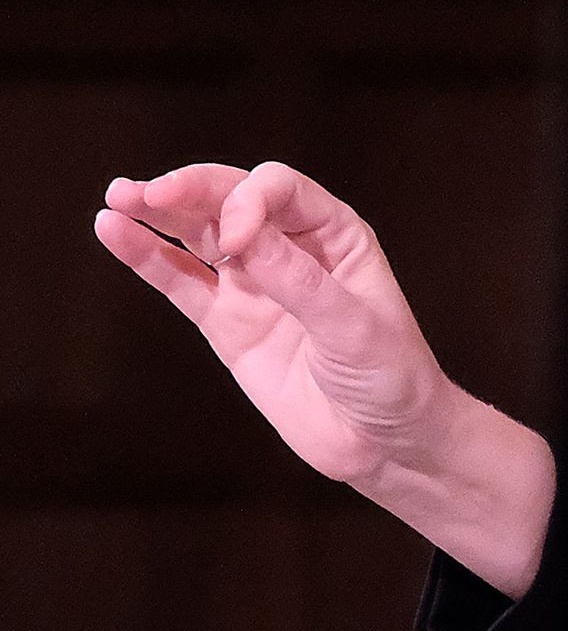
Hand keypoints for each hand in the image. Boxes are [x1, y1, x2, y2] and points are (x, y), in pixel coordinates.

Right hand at [96, 161, 557, 597]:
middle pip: (233, 200)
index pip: (280, 190)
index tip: (237, 241)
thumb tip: (244, 232)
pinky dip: (148, 258)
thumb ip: (298, 282)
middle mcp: (292, 248)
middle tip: (144, 192)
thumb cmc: (389, 375)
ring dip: (158, 214)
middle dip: (190, 190)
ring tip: (117, 196)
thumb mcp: (353, 327)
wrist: (383, 440)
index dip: (251, 201)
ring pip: (200, 235)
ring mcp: (255, 285)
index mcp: (335, 234)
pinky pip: (181, 283)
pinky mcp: (227, 323)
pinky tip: (115, 233)